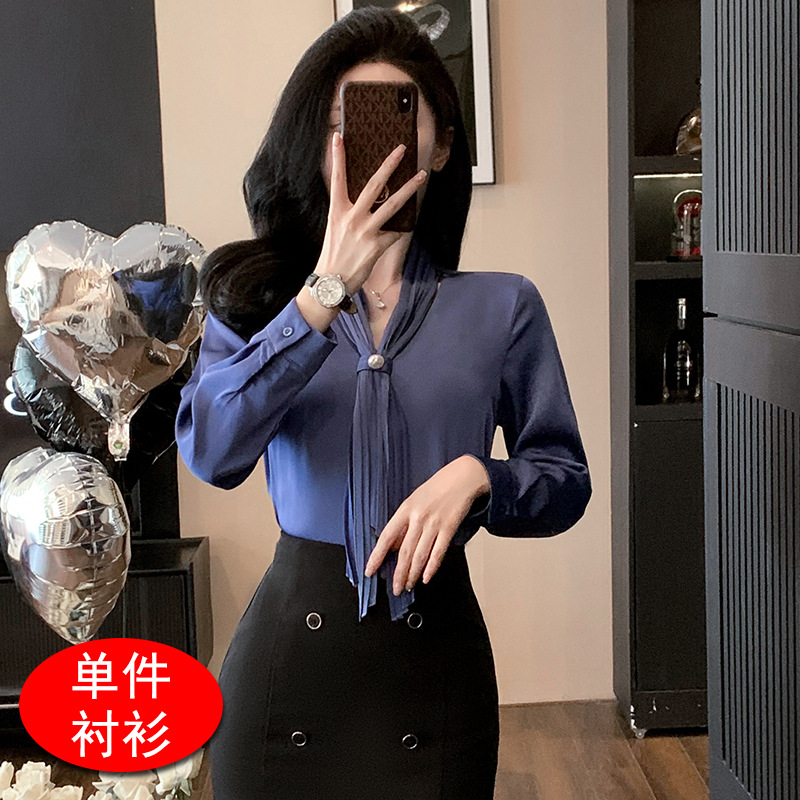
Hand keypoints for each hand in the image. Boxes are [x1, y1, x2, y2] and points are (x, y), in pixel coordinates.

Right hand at [317, 131, 427, 294]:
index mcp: (337, 211)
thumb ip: (347, 211)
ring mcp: (365, 232)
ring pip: (393, 204)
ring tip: (421, 176)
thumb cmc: (334, 255)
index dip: (338, 157)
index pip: (337, 178)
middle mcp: (352, 218)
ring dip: (409, 188)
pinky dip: (402, 229)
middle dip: (389, 165)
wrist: (332, 282)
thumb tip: (364, 197)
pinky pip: (395, 232)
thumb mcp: (335, 228)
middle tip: (401, 149)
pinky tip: (406, 225)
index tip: (338, 138)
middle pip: (374, 185)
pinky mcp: (377, 246)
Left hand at [364, 455, 490, 594]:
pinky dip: (432, 567)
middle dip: (399, 573)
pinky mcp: (449, 528)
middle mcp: (418, 518)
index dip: (377, 555)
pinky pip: (438, 552)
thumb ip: (404, 523)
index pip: (386, 537)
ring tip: (408, 585)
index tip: (370, 570)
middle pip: (404, 551)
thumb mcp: (414, 501)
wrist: (461, 478)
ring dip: (413, 574)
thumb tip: (393, 546)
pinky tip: (426, 577)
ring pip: (420, 555)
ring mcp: (434, 524)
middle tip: (395, 588)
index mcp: (405, 509)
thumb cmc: (436, 488)